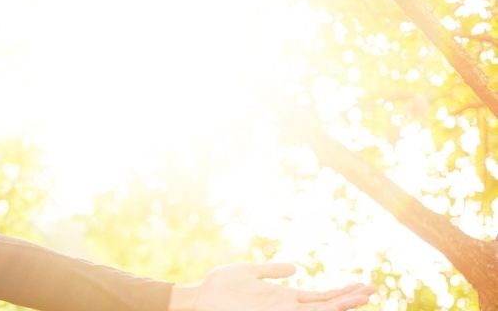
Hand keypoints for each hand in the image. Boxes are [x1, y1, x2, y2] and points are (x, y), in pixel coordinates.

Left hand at [169, 263, 374, 310]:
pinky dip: (323, 310)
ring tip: (365, 296)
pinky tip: (338, 306)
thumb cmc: (220, 285)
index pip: (320, 297)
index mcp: (284, 297)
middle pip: (327, 304)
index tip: (360, 284)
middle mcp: (287, 307)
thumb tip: (296, 267)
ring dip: (343, 303)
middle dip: (350, 298)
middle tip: (373, 289)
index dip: (340, 291)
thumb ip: (273, 270)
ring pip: (321, 310)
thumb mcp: (250, 271)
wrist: (201, 296)